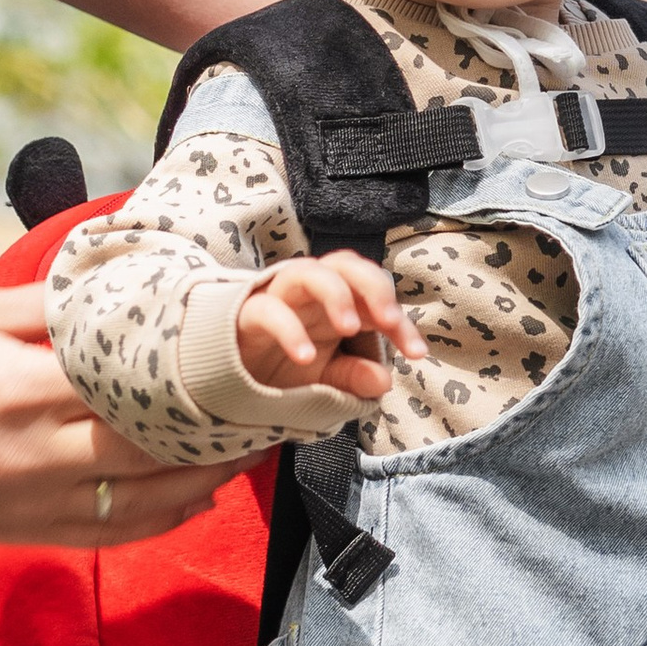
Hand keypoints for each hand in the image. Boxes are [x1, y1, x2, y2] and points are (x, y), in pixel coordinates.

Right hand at [0, 286, 223, 547]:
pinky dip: (166, 516)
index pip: (132, 380)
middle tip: (267, 398)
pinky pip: (116, 533)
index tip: (242, 350)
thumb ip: (52, 306)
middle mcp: (32, 454)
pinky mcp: (27, 532)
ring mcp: (32, 503)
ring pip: (146, 500)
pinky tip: (197, 491)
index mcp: (19, 388)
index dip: (194, 369)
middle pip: (153, 445)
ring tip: (249, 445)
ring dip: (206, 474)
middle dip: (216, 425)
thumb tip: (128, 286)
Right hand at [235, 255, 422, 400]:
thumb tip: (383, 381)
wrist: (230, 380)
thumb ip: (353, 376)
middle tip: (388, 321)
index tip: (417, 353)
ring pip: (305, 271)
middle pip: (344, 264)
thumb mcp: (325, 379)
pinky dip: (288, 330)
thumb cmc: (282, 369)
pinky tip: (304, 357)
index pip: (374, 293)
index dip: (399, 320)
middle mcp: (310, 294)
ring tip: (350, 327)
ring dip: (334, 293)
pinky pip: (267, 310)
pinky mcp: (246, 315)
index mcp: (336, 303)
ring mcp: (277, 300)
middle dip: (372, 286)